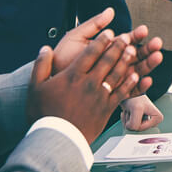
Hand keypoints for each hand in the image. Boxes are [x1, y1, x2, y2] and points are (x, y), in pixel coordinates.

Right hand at [26, 31, 144, 143]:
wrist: (56, 139)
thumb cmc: (44, 114)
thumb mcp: (35, 87)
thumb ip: (41, 66)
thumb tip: (45, 49)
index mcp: (72, 75)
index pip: (90, 53)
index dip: (101, 41)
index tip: (109, 33)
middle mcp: (89, 83)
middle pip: (107, 60)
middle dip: (118, 47)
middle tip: (126, 37)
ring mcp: (99, 96)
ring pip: (117, 74)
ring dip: (126, 61)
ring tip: (134, 50)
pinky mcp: (106, 109)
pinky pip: (121, 93)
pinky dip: (129, 83)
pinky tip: (136, 76)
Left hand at [56, 9, 163, 96]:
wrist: (51, 81)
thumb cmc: (62, 59)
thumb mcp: (76, 37)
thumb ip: (94, 24)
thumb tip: (110, 10)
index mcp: (106, 49)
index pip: (126, 41)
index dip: (136, 35)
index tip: (144, 30)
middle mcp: (112, 64)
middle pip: (135, 56)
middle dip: (147, 49)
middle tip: (157, 43)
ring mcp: (113, 79)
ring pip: (136, 72)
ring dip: (148, 65)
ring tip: (157, 57)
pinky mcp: (112, 94)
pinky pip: (129, 92)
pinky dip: (139, 87)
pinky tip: (147, 80)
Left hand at [121, 94, 163, 129]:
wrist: (129, 92)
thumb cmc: (135, 98)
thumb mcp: (136, 109)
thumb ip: (135, 123)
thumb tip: (130, 130)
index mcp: (158, 119)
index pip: (140, 128)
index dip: (134, 119)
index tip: (137, 110)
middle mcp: (153, 122)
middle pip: (136, 129)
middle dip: (130, 119)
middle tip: (132, 109)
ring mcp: (145, 123)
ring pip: (131, 129)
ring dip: (127, 118)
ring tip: (130, 109)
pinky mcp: (138, 123)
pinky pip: (128, 127)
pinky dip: (125, 119)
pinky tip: (128, 112)